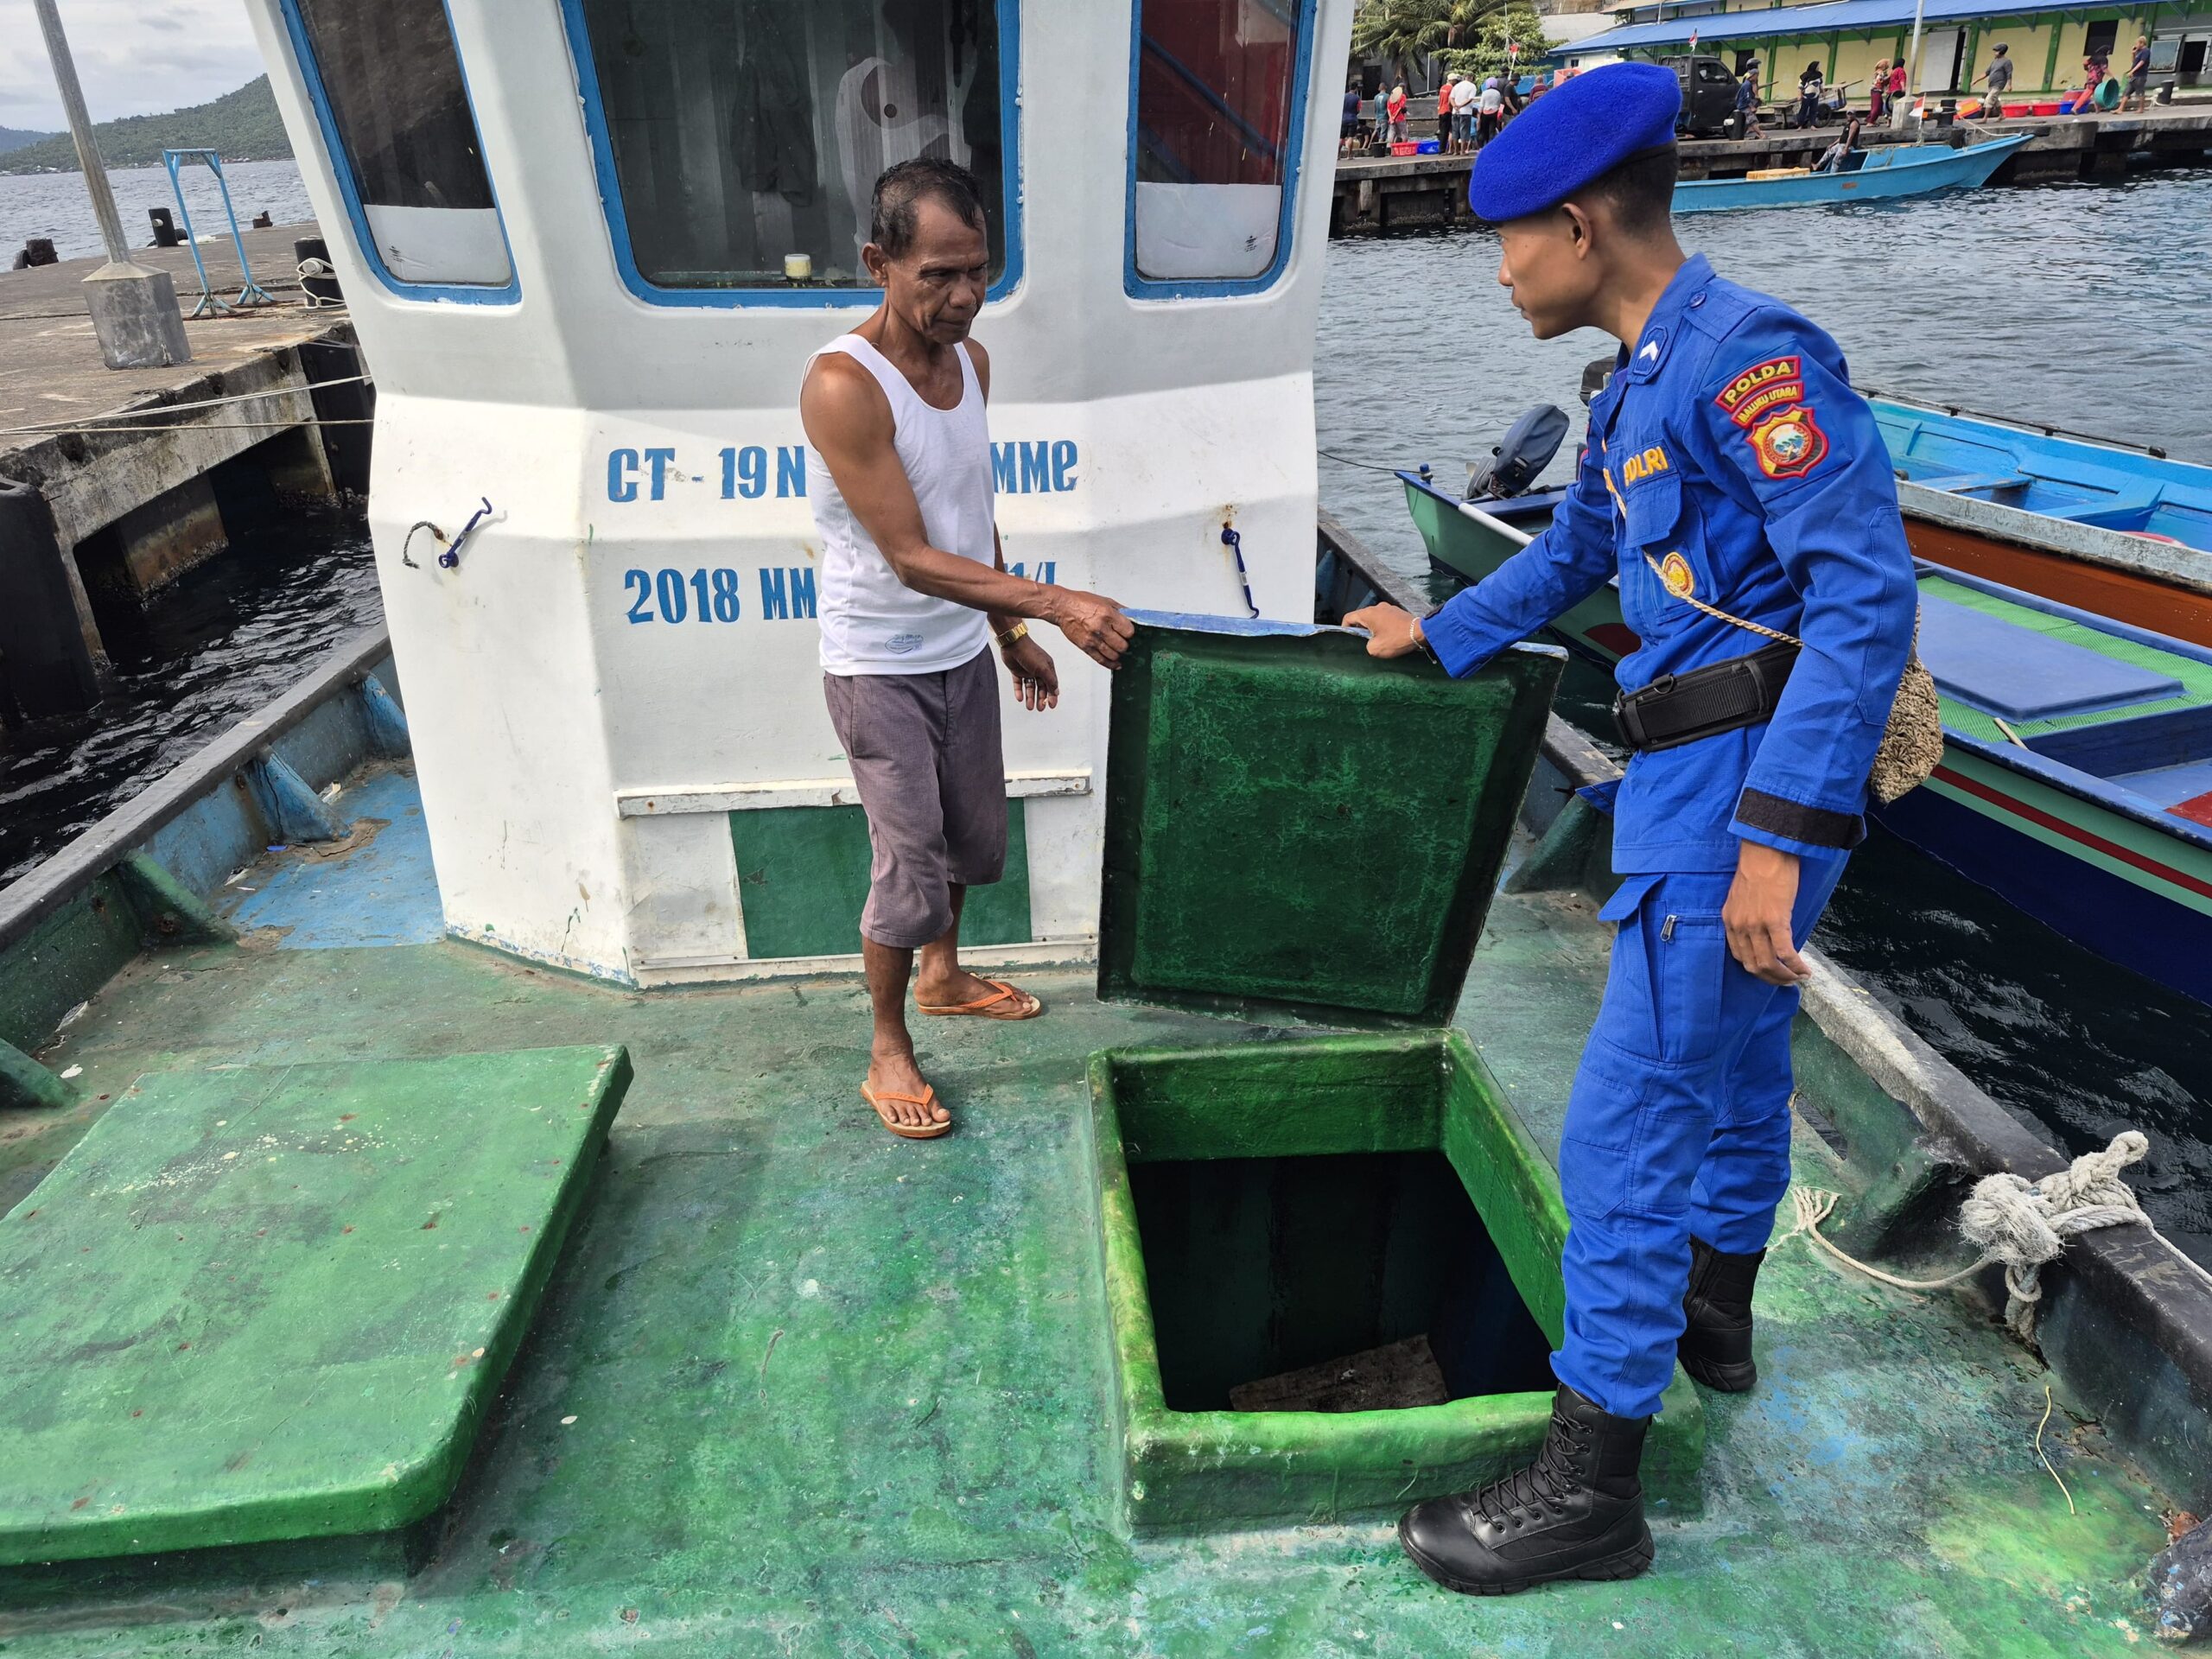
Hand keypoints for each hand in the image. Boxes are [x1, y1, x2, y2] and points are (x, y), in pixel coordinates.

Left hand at [1002, 635, 1059, 710]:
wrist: (1013, 643)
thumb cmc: (1030, 653)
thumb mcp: (1043, 668)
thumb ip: (1050, 681)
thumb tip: (1056, 692)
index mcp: (1047, 668)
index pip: (1051, 685)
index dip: (1052, 696)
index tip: (1051, 706)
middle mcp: (1038, 670)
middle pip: (1041, 688)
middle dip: (1040, 699)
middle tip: (1039, 709)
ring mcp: (1027, 670)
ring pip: (1030, 687)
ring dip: (1030, 697)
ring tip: (1029, 707)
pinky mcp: (1017, 671)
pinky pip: (1019, 684)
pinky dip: (1019, 691)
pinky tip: (1020, 698)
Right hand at [1046, 589, 1134, 668]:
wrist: (1062, 608)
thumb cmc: (1081, 602)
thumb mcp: (1105, 600)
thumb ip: (1120, 610)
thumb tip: (1133, 617)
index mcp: (1107, 614)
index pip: (1128, 631)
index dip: (1129, 632)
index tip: (1127, 632)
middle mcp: (1100, 628)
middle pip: (1122, 646)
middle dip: (1125, 644)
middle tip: (1122, 640)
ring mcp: (1092, 639)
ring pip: (1113, 655)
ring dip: (1118, 653)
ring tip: (1117, 649)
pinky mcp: (1085, 647)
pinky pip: (1101, 660)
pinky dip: (1111, 664)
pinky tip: (1116, 664)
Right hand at [1344, 603, 1423, 657]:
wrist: (1420, 633)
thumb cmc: (1397, 640)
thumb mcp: (1375, 649)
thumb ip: (1365, 645)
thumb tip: (1369, 643)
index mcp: (1368, 613)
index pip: (1349, 618)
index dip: (1345, 628)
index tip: (1348, 638)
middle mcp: (1377, 607)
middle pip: (1362, 618)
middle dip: (1361, 630)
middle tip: (1364, 642)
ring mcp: (1389, 608)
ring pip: (1374, 618)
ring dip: (1374, 629)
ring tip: (1379, 640)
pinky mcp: (1398, 612)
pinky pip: (1385, 618)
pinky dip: (1384, 627)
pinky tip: (1390, 636)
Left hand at [1723, 841, 1809, 986]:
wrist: (1766, 850)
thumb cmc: (1759, 867)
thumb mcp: (1744, 896)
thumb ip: (1748, 915)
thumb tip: (1765, 931)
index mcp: (1729, 921)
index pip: (1739, 956)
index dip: (1756, 969)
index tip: (1771, 973)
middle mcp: (1739, 926)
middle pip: (1753, 965)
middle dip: (1772, 978)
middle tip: (1788, 981)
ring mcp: (1755, 925)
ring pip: (1768, 964)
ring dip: (1785, 976)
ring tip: (1799, 977)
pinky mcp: (1774, 920)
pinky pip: (1784, 952)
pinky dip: (1795, 966)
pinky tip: (1805, 970)